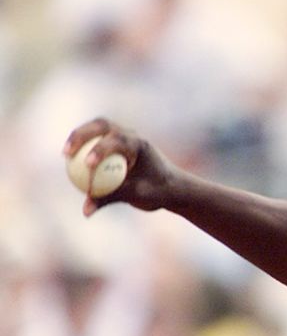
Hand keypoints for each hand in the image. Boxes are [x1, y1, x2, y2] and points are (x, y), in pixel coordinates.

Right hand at [62, 118, 178, 216]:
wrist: (171, 186)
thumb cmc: (158, 191)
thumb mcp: (135, 196)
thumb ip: (110, 198)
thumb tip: (85, 210)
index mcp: (140, 144)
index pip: (117, 141)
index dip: (100, 150)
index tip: (87, 165)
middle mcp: (131, 135)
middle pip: (102, 125)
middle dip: (82, 135)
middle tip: (67, 153)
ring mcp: (123, 136)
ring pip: (97, 128)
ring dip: (79, 136)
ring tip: (65, 154)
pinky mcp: (116, 143)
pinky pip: (96, 140)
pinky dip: (83, 145)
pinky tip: (70, 159)